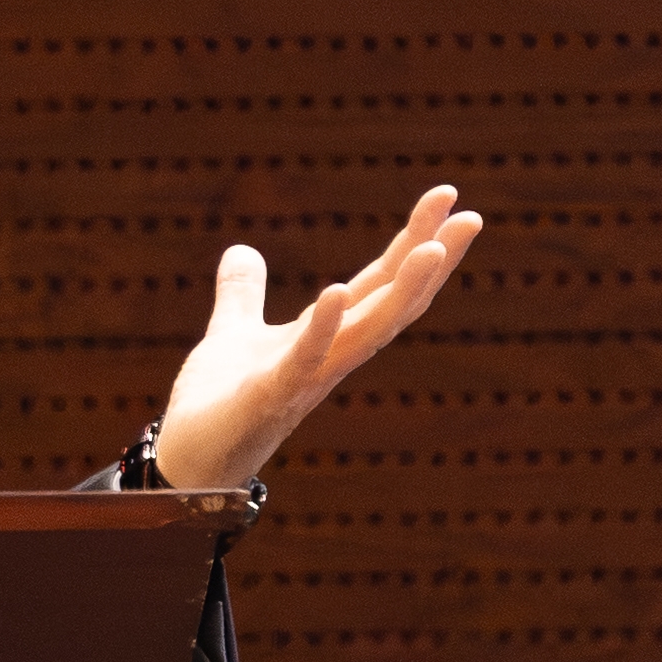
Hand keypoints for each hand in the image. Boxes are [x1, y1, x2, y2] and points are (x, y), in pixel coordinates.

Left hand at [146, 188, 485, 489]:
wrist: (188, 465)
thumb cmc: (218, 406)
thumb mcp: (231, 334)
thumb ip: (242, 294)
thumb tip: (241, 250)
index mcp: (327, 336)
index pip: (379, 281)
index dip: (413, 239)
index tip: (445, 196)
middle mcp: (331, 357)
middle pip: (392, 302)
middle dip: (433, 260)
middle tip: (473, 217)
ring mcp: (306, 379)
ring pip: (367, 333)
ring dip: (401, 292)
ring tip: (430, 249)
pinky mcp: (269, 396)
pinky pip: (302, 361)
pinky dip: (320, 329)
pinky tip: (333, 292)